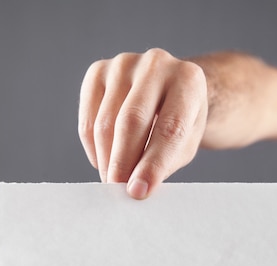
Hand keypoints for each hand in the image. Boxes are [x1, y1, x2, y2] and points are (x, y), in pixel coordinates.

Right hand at [78, 48, 207, 198]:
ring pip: (105, 122)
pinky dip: (93, 148)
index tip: (138, 191)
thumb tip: (134, 189)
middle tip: (117, 190)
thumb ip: (163, 164)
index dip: (152, 164)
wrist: (169, 88)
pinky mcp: (98, 71)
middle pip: (132, 120)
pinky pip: (88, 119)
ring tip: (113, 179)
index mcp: (189, 80)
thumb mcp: (185, 144)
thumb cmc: (179, 122)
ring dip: (106, 159)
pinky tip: (104, 159)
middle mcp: (157, 63)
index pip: (170, 128)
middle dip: (122, 162)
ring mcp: (124, 63)